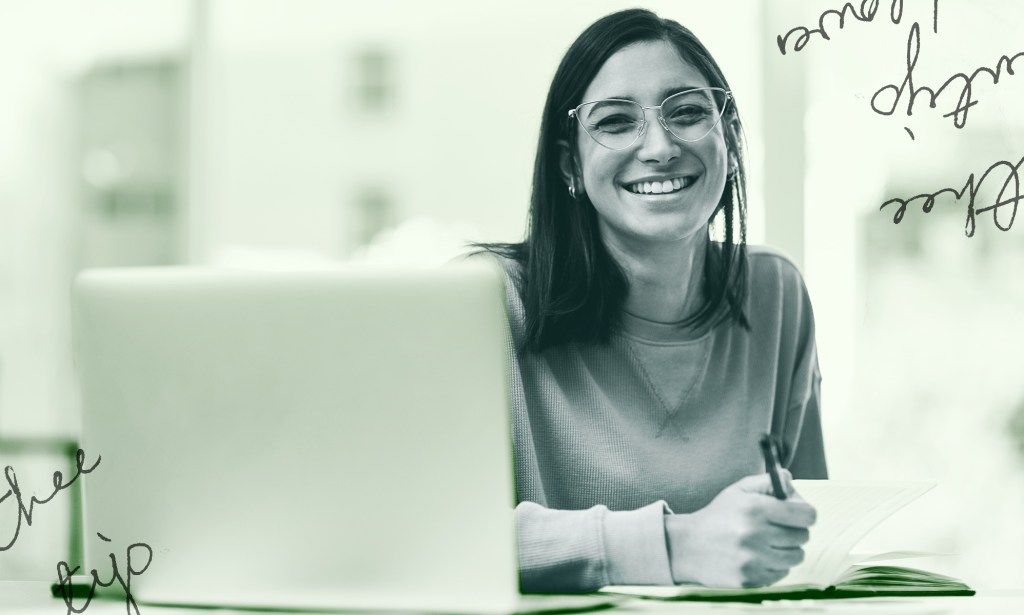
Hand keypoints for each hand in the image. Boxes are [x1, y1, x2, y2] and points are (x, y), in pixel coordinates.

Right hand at [665, 470, 815, 587]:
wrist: (687, 546)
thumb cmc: (718, 516)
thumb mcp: (738, 491)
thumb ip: (767, 482)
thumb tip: (790, 480)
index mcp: (755, 509)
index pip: (806, 515)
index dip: (805, 513)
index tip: (797, 514)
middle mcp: (755, 535)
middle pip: (803, 536)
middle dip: (794, 530)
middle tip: (779, 528)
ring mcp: (753, 560)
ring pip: (796, 557)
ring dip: (787, 549)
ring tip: (768, 543)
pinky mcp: (751, 579)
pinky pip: (782, 573)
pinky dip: (775, 565)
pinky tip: (758, 557)